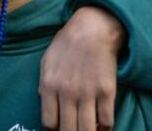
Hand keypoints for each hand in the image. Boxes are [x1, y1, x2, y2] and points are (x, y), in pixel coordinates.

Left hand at [39, 6, 126, 130]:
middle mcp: (68, 93)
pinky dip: (105, 127)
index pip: (49, 122)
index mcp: (50, 86)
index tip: (58, 129)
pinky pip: (107, 121)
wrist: (92, 30)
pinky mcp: (107, 92)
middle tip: (73, 129)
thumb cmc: (67, 45)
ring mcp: (88, 93)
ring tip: (88, 129)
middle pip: (68, 130)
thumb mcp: (46, 62)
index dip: (54, 130)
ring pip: (88, 130)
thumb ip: (44, 85)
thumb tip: (45, 103)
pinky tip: (102, 124)